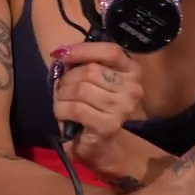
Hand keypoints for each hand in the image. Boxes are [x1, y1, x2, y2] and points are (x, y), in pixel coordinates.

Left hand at [51, 42, 142, 166]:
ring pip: (81, 89)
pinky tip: (64, 114)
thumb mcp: (86, 78)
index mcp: (131, 71)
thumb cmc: (90, 106)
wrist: (96, 144)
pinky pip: (76, 108)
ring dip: (63, 95)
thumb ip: (80, 62)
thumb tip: (62, 52)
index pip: (111, 51)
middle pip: (91, 70)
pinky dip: (62, 110)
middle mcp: (133, 88)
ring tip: (63, 102)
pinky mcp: (109, 125)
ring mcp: (123, 108)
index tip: (61, 54)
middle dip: (68, 78)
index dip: (83, 50)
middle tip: (62, 88)